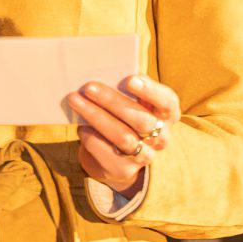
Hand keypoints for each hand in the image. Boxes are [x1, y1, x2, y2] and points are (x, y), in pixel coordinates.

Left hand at [70, 74, 180, 192]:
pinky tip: (80, 126)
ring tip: (75, 100)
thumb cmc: (121, 115)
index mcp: (166, 114)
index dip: (150, 91)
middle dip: (113, 101)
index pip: (167, 102)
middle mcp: (162, 137)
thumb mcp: (129, 100)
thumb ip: (124, 88)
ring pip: (123, 137)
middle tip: (88, 87)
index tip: (130, 80)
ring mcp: (145, 156)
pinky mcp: (125, 169)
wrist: (112, 154)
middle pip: (142, 120)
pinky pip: (106, 151)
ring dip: (96, 116)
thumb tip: (102, 72)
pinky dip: (90, 135)